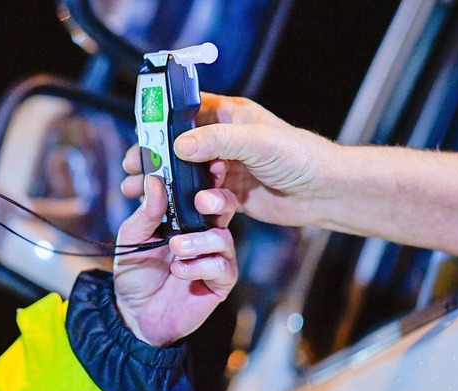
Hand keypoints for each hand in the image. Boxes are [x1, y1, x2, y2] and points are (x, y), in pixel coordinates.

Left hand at [113, 175, 238, 346]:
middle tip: (202, 201)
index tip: (208, 164)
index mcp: (185, 217)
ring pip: (223, 237)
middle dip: (218, 199)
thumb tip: (155, 182)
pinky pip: (222, 266)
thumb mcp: (131, 239)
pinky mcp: (220, 281)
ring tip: (175, 248)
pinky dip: (199, 266)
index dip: (208, 176)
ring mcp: (215, 256)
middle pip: (226, 206)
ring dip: (198, 240)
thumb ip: (146, 212)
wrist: (135, 315)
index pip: (202, 190)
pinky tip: (180, 272)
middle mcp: (204, 232)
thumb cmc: (136, 274)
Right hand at [122, 93, 337, 227]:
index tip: (140, 138)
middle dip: (157, 161)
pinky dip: (198, 205)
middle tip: (134, 171)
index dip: (161, 124)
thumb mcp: (256, 141)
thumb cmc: (298, 156)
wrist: (323, 192)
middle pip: (182, 148)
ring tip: (145, 195)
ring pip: (190, 176)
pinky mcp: (233, 195)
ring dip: (170, 186)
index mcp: (229, 116)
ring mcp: (228, 169)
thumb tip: (178, 146)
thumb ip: (217, 140)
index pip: (187, 112)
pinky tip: (193, 211)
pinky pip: (207, 199)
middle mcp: (226, 141)